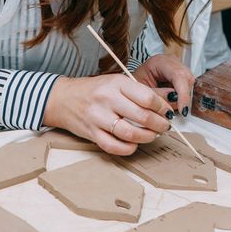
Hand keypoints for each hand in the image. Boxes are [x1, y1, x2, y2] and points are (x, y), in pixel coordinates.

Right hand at [43, 74, 172, 154]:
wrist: (62, 98)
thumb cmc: (93, 91)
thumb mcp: (116, 82)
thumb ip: (140, 92)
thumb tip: (168, 102)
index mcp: (116, 83)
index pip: (148, 97)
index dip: (163, 108)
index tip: (167, 112)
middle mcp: (107, 99)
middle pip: (143, 116)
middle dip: (159, 124)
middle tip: (164, 126)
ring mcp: (98, 117)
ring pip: (130, 133)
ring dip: (147, 137)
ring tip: (152, 135)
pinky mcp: (92, 133)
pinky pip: (114, 146)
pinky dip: (128, 148)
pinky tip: (134, 144)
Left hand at [133, 54, 194, 116]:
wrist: (130, 86)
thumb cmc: (132, 86)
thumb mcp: (140, 91)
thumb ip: (156, 96)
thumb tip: (174, 100)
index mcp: (159, 61)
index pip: (178, 75)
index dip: (183, 93)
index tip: (183, 109)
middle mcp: (171, 62)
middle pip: (187, 79)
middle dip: (183, 97)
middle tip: (173, 111)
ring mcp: (178, 69)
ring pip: (190, 85)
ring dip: (182, 99)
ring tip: (167, 105)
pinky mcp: (180, 77)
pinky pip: (187, 89)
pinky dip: (181, 99)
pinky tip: (170, 102)